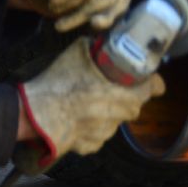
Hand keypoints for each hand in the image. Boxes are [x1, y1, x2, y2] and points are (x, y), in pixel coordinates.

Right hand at [15, 39, 164, 169]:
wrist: (32, 113)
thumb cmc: (53, 84)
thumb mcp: (75, 55)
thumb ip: (95, 47)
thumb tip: (105, 40)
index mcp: (112, 93)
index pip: (147, 91)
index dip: (153, 86)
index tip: (155, 84)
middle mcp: (111, 116)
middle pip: (134, 109)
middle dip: (130, 99)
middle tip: (118, 91)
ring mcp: (101, 134)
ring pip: (116, 123)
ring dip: (112, 114)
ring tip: (92, 104)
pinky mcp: (89, 146)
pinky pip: (100, 137)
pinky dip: (95, 129)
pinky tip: (81, 119)